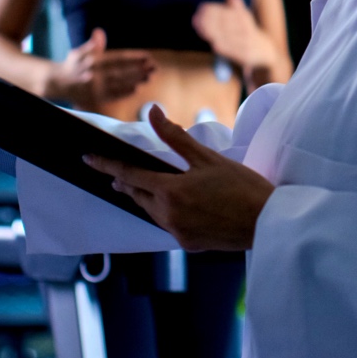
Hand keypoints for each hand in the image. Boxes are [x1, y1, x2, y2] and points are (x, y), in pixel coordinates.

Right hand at [50, 28, 155, 107]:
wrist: (57, 83)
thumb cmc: (72, 65)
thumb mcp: (79, 52)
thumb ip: (91, 45)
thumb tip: (98, 32)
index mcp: (93, 60)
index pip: (118, 58)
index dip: (134, 57)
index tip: (148, 56)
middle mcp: (95, 74)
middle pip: (122, 71)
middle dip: (139, 69)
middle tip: (155, 67)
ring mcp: (95, 87)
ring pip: (119, 83)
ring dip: (136, 80)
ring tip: (150, 77)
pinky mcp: (94, 98)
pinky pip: (112, 95)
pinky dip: (124, 93)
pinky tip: (136, 89)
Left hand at [84, 105, 274, 251]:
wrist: (267, 223)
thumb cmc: (242, 187)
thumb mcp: (208, 158)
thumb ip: (176, 138)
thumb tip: (152, 113)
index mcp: (171, 191)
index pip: (130, 175)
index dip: (107, 166)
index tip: (89, 159)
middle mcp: (168, 215)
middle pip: (137, 196)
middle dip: (127, 183)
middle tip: (117, 173)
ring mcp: (177, 232)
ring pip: (150, 212)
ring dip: (145, 198)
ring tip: (146, 186)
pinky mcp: (188, 244)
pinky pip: (167, 225)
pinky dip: (164, 212)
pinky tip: (175, 204)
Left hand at [193, 0, 277, 76]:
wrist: (265, 51)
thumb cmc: (248, 32)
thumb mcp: (245, 17)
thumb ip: (237, 7)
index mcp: (244, 18)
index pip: (227, 12)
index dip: (214, 9)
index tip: (201, 7)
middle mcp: (246, 29)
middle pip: (225, 23)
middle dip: (209, 20)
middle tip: (195, 18)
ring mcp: (246, 42)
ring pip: (226, 36)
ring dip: (210, 32)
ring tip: (198, 27)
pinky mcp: (245, 55)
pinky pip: (231, 51)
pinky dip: (222, 46)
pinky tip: (213, 43)